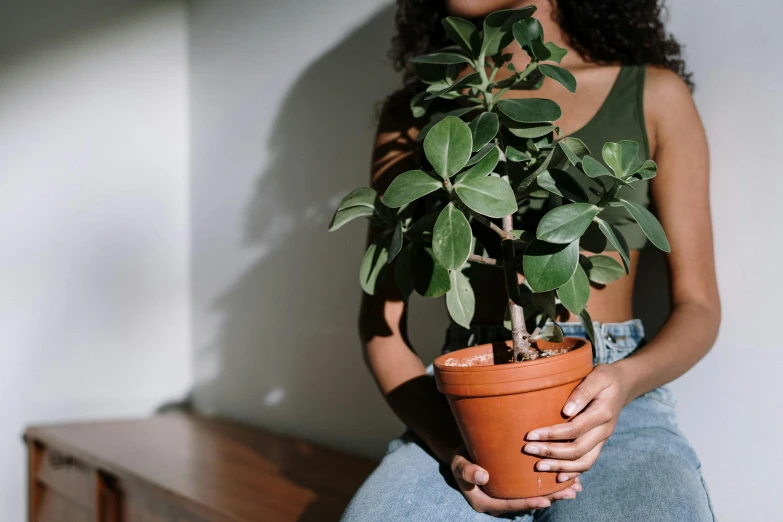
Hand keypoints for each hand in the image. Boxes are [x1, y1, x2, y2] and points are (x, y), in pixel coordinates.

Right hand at [450, 446, 581, 515]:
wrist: (463, 455)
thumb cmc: (459, 459)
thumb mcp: (458, 465)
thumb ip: (467, 471)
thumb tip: (483, 476)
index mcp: (486, 502)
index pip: (510, 505)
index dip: (528, 503)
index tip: (545, 500)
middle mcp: (501, 501)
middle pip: (528, 501)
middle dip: (551, 497)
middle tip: (571, 492)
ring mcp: (509, 494)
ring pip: (534, 494)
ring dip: (555, 491)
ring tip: (576, 487)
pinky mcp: (516, 485)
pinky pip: (533, 486)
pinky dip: (549, 481)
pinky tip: (567, 476)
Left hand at [523, 363, 633, 482]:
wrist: (623, 385)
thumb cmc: (605, 378)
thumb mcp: (597, 376)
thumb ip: (582, 392)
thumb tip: (566, 411)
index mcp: (603, 413)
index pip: (575, 429)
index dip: (552, 434)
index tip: (530, 435)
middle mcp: (604, 431)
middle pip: (577, 449)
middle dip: (551, 452)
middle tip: (528, 450)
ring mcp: (602, 440)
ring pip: (584, 462)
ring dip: (560, 467)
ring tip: (538, 467)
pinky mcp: (598, 444)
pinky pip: (588, 463)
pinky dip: (573, 472)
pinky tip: (557, 477)